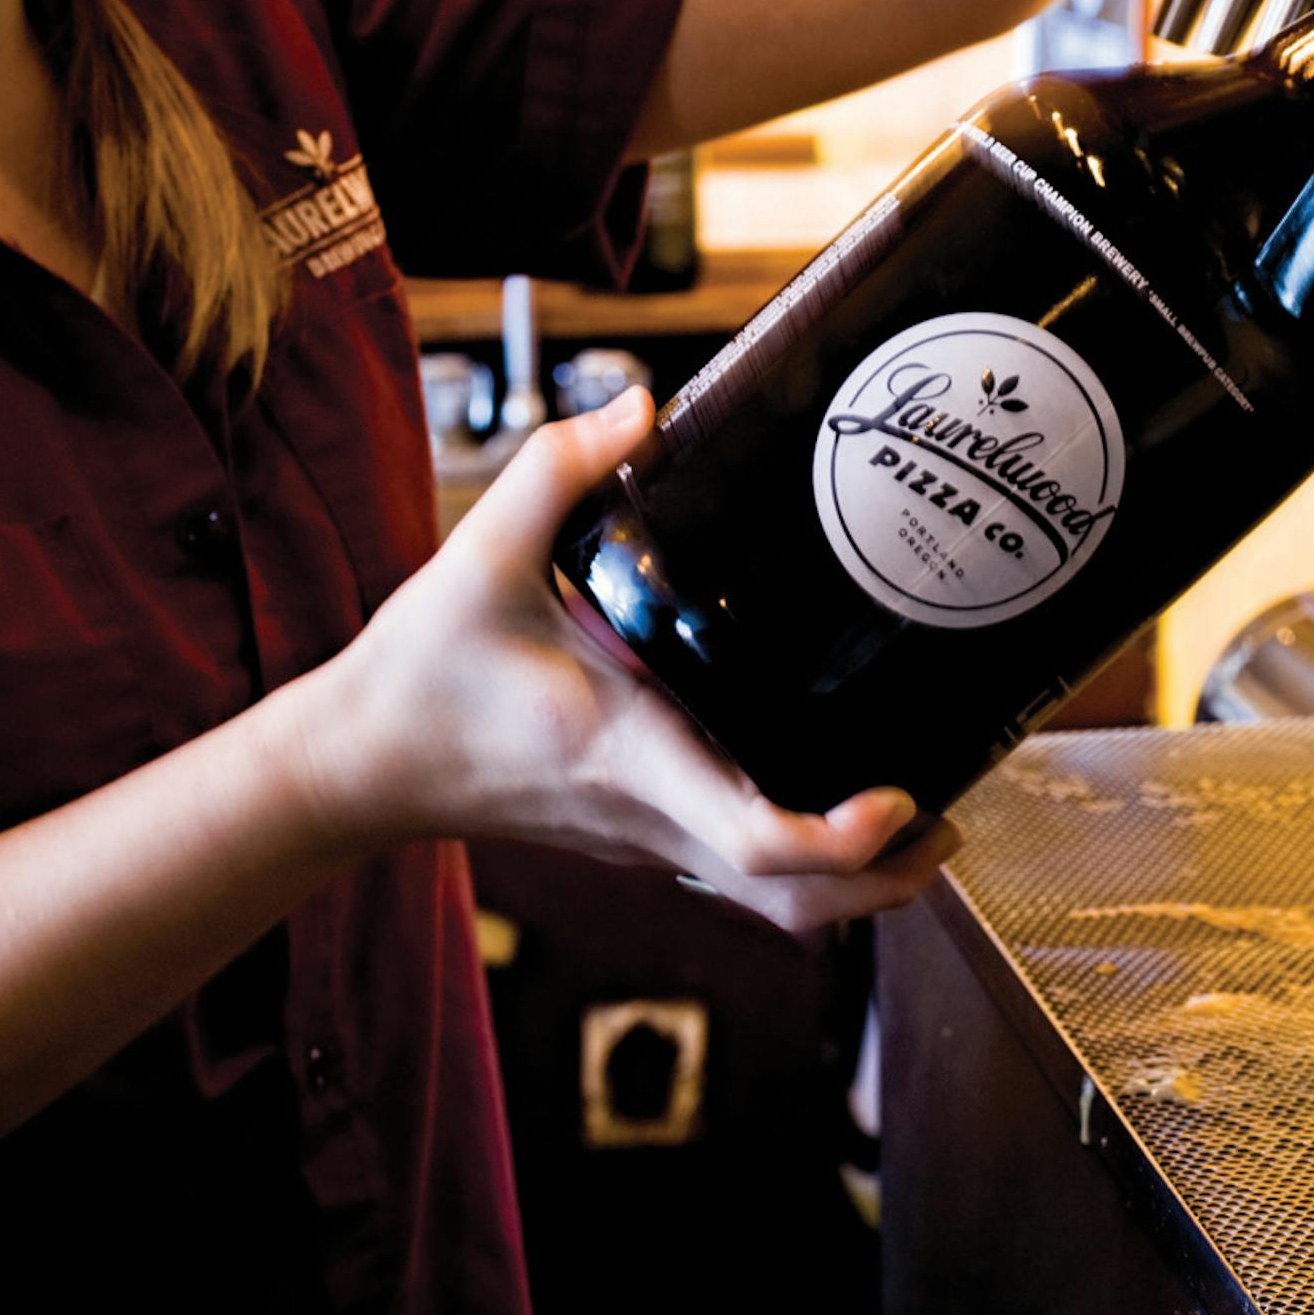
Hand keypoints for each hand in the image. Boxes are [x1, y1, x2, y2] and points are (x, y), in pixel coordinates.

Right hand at [298, 393, 958, 933]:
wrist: (360, 762)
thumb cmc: (420, 671)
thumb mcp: (481, 554)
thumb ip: (557, 469)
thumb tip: (643, 405)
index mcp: (624, 754)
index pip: (752, 838)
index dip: (839, 838)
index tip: (898, 799)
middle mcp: (648, 816)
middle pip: (795, 901)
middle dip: (886, 879)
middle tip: (952, 810)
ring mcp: (646, 842)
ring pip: (776, 909)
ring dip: (859, 886)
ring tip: (924, 821)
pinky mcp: (640, 840)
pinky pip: (743, 884)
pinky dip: (808, 871)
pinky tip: (840, 810)